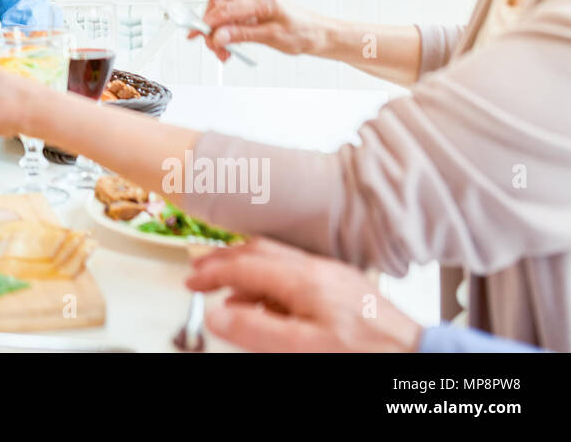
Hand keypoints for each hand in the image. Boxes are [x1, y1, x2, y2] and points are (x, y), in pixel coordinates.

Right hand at [185, 237, 421, 352]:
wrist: (418, 358)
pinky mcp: (345, 286)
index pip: (244, 265)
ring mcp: (334, 275)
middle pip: (259, 250)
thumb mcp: (304, 349)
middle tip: (200, 273)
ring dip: (247, 270)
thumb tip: (217, 316)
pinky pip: (297, 273)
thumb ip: (257, 332)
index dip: (212, 272)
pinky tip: (269, 303)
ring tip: (227, 292)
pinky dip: (271, 281)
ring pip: (278, 259)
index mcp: (305, 279)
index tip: (190, 281)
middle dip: (224, 260)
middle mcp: (319, 269)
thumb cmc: (368, 354)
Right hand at [197, 0, 323, 61]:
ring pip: (222, 10)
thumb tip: (220, 35)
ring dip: (217, 30)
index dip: (207, 22)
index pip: (225, 7)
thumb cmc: (305, 33)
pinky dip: (225, 30)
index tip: (197, 35)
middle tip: (213, 47)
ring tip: (224, 51)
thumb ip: (243, 35)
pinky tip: (230, 45)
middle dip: (210, 26)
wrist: (321, 34)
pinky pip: (231, 16)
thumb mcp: (273, 38)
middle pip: (219, 4)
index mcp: (262, 0)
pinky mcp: (253, 9)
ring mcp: (253, 1)